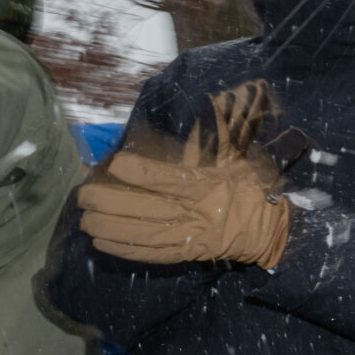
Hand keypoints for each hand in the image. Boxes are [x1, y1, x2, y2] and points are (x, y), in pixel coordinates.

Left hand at [78, 80, 288, 266]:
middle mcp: (199, 211)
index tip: (114, 164)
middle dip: (113, 202)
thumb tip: (212, 100)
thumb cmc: (252, 188)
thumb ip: (222, 133)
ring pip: (146, 233)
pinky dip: (127, 250)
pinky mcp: (190, 253)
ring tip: (85, 220)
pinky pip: (155, 253)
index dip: (141, 172)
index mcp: (211, 185)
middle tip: (84, 196)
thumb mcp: (241, 157)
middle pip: (149, 209)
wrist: (271, 229)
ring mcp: (194, 235)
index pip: (170, 179)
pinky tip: (102, 243)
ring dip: (112, 227)